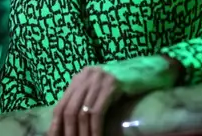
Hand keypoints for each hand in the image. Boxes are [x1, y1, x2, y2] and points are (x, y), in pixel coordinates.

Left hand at [49, 55, 181, 135]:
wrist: (145, 71)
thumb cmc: (122, 85)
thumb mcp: (98, 91)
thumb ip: (84, 101)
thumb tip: (70, 125)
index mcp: (79, 78)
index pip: (60, 105)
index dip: (55, 125)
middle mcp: (85, 76)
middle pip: (68, 109)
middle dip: (68, 132)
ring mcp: (98, 80)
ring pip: (81, 113)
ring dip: (82, 133)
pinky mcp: (111, 85)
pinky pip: (97, 112)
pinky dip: (95, 128)